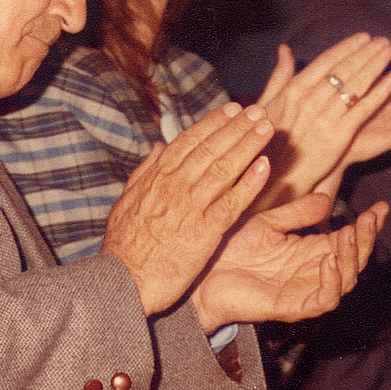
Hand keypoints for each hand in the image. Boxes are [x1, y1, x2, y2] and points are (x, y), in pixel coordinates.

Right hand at [102, 102, 273, 315]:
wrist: (124, 280)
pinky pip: (233, 202)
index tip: (233, 109)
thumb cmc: (124, 245)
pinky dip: (250, 182)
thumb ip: (144, 171)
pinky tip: (265, 166)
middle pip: (211, 149)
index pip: (189, 141)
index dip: (213, 123)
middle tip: (258, 110)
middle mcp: (175, 186)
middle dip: (236, 127)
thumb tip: (158, 146)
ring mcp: (191, 207)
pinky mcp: (205, 231)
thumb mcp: (126, 201)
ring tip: (266, 128)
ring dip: (248, 145)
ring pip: (224, 168)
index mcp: (156, 177)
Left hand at [190, 193, 387, 331]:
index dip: (367, 225)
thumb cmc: (230, 250)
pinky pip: (324, 300)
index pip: (348, 239)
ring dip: (354, 258)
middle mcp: (311, 272)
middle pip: (354, 260)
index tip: (381, 207)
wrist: (202, 275)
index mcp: (308, 252)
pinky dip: (332, 281)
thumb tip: (327, 201)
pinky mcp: (292, 307)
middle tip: (370, 219)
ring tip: (352, 236)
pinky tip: (330, 260)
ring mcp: (304, 290)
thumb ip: (297, 213)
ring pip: (345, 281)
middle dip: (367, 239)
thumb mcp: (268, 223)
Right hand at [253, 33, 390, 204]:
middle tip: (383, 41)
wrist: (276, 175)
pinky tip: (390, 83)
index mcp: (294, 90)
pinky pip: (362, 112)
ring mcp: (326, 118)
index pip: (326, 62)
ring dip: (374, 67)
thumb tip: (284, 49)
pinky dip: (377, 96)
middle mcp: (311, 100)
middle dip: (366, 53)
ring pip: (355, 86)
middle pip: (344, 70)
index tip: (364, 37)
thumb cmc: (268, 139)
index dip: (347, 47)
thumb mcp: (267, 103)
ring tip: (389, 53)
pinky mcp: (339, 137)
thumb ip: (280, 75)